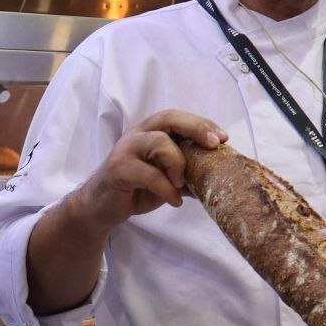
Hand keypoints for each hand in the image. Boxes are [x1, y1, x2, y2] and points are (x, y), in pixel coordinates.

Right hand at [68, 110, 225, 232]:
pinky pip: (149, 174)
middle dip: (196, 128)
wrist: (101, 207)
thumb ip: (188, 173)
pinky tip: (174, 201)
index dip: (201, 123)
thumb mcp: (167, 180)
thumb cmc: (136, 189)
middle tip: (214, 145)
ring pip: (159, 142)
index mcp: (149, 131)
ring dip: (178, 163)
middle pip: (168, 118)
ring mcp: (125, 150)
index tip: (223, 138)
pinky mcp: (118, 169)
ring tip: (181, 184)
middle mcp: (137, 134)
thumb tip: (220, 177)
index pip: (178, 117)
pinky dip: (167, 189)